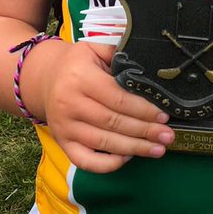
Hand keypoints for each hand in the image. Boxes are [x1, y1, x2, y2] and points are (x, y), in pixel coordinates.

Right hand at [30, 39, 173, 171]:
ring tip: (158, 149)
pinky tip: (128, 158)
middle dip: (145, 131)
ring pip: (104, 143)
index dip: (143, 109)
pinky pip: (85, 161)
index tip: (164, 115)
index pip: (118, 98)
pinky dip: (108, 164)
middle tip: (168, 136)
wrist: (44, 78)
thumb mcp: (95, 49)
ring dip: (134, 149)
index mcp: (80, 78)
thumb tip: (151, 67)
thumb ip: (120, 55)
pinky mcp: (62, 142)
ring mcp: (64, 126)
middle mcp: (69, 103)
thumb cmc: (77, 64)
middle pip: (114, 122)